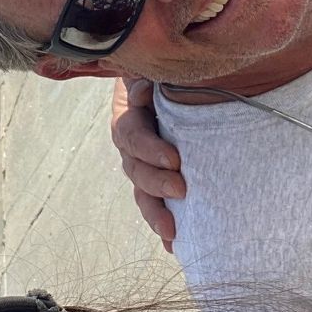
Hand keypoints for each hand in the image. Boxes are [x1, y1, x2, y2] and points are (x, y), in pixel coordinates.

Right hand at [110, 76, 184, 252]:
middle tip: (181, 189)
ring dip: (155, 211)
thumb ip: (151, 76)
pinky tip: (174, 244)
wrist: (179, 74)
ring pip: (142, 190)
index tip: (173, 160)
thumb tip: (147, 91)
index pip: (131, 133)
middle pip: (134, 167)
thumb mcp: (159, 67)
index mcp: (130, 110)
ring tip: (172, 231)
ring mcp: (142, 160)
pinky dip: (163, 223)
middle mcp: (131, 139)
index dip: (148, 148)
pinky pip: (156, 201)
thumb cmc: (172, 70)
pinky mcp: (159, 176)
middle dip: (155, 183)